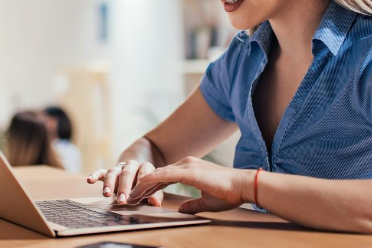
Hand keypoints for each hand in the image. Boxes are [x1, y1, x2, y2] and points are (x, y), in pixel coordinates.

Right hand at [86, 160, 163, 205]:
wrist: (136, 176)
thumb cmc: (145, 186)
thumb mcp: (152, 190)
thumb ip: (154, 195)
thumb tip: (156, 203)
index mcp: (145, 168)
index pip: (144, 173)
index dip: (140, 184)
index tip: (137, 197)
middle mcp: (131, 165)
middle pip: (127, 173)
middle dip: (124, 187)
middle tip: (122, 200)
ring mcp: (119, 168)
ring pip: (113, 172)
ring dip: (109, 183)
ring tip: (106, 195)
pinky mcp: (108, 172)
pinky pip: (101, 172)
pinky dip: (95, 175)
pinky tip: (89, 180)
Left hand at [126, 156, 253, 213]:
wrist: (243, 185)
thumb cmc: (229, 193)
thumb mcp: (205, 201)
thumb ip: (192, 204)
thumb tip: (182, 209)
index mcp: (189, 168)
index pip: (164, 176)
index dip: (150, 187)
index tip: (139, 197)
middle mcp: (186, 163)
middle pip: (157, 174)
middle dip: (141, 187)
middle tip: (128, 198)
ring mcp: (186, 166)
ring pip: (157, 174)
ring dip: (141, 186)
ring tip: (129, 196)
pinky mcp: (188, 171)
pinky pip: (163, 175)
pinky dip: (149, 182)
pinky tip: (140, 188)